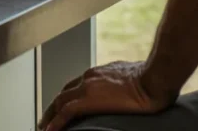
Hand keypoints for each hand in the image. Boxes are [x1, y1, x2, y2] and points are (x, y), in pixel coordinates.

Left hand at [39, 61, 173, 130]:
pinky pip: (66, 112)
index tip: (60, 108)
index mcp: (99, 73)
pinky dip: (55, 122)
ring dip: (49, 116)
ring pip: (60, 102)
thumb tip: (126, 93)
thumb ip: (121, 84)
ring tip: (44, 128)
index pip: (75, 85)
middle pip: (64, 93)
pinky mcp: (89, 99)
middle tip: (46, 121)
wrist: (154, 79)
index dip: (65, 97)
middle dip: (53, 107)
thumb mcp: (132, 78)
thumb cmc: (152, 79)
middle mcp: (89, 76)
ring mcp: (87, 86)